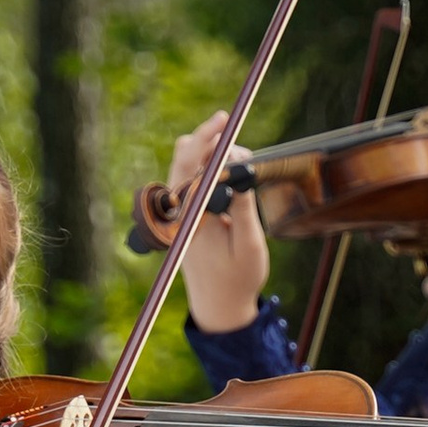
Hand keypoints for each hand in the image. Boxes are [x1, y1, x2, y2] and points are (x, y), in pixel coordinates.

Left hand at [166, 111, 267, 334]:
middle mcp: (179, 213)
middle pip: (183, 158)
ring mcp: (179, 213)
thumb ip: (243, 208)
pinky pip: (191, 179)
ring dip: (209, 151)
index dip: (207, 139)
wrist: (219, 307)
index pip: (192, 167)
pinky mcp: (185, 215)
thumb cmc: (238, 279)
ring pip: (186, 166)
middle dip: (207, 138)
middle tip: (231, 126)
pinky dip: (208, 166)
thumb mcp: (248, 245)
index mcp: (191, 219)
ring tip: (239, 156)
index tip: (225, 120)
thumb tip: (240, 171)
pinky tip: (228, 167)